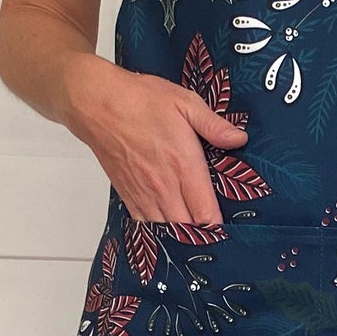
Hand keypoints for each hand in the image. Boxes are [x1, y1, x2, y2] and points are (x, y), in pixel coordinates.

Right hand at [63, 55, 248, 223]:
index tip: (229, 228)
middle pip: (188, 229)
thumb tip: (239, 139)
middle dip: (203, 235)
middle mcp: (164, 186)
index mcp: (184, 165)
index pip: (206, 212)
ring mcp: (144, 193)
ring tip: (194, 235)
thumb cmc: (140, 100)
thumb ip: (213, 125)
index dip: (220, 227)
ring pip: (166, 231)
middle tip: (216, 234)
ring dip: (180, 235)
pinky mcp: (127, 194)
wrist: (96, 104)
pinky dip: (158, 231)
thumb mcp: (185, 102)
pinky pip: (145, 224)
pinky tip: (168, 228)